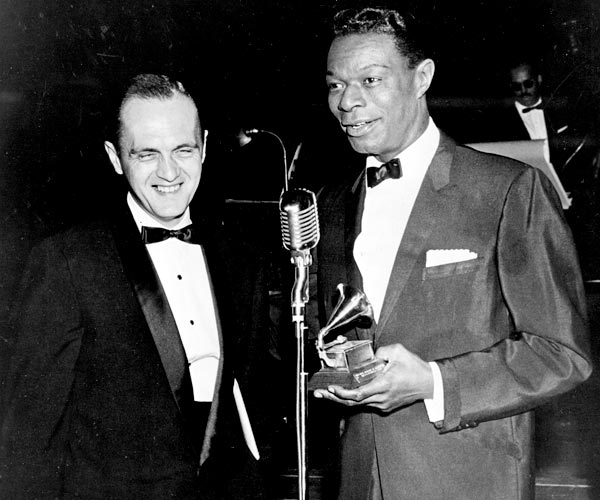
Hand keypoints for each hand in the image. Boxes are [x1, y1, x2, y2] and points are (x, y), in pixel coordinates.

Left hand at [313, 343, 433, 412]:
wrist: (430, 384)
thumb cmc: (415, 368)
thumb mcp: (398, 351)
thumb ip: (380, 351)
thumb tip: (370, 356)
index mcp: (384, 385)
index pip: (358, 394)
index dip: (342, 393)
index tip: (332, 389)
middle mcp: (382, 398)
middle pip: (353, 402)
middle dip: (334, 398)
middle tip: (320, 393)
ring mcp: (384, 404)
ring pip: (359, 404)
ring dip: (343, 398)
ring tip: (328, 393)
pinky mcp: (386, 405)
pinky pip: (367, 402)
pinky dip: (354, 398)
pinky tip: (344, 393)